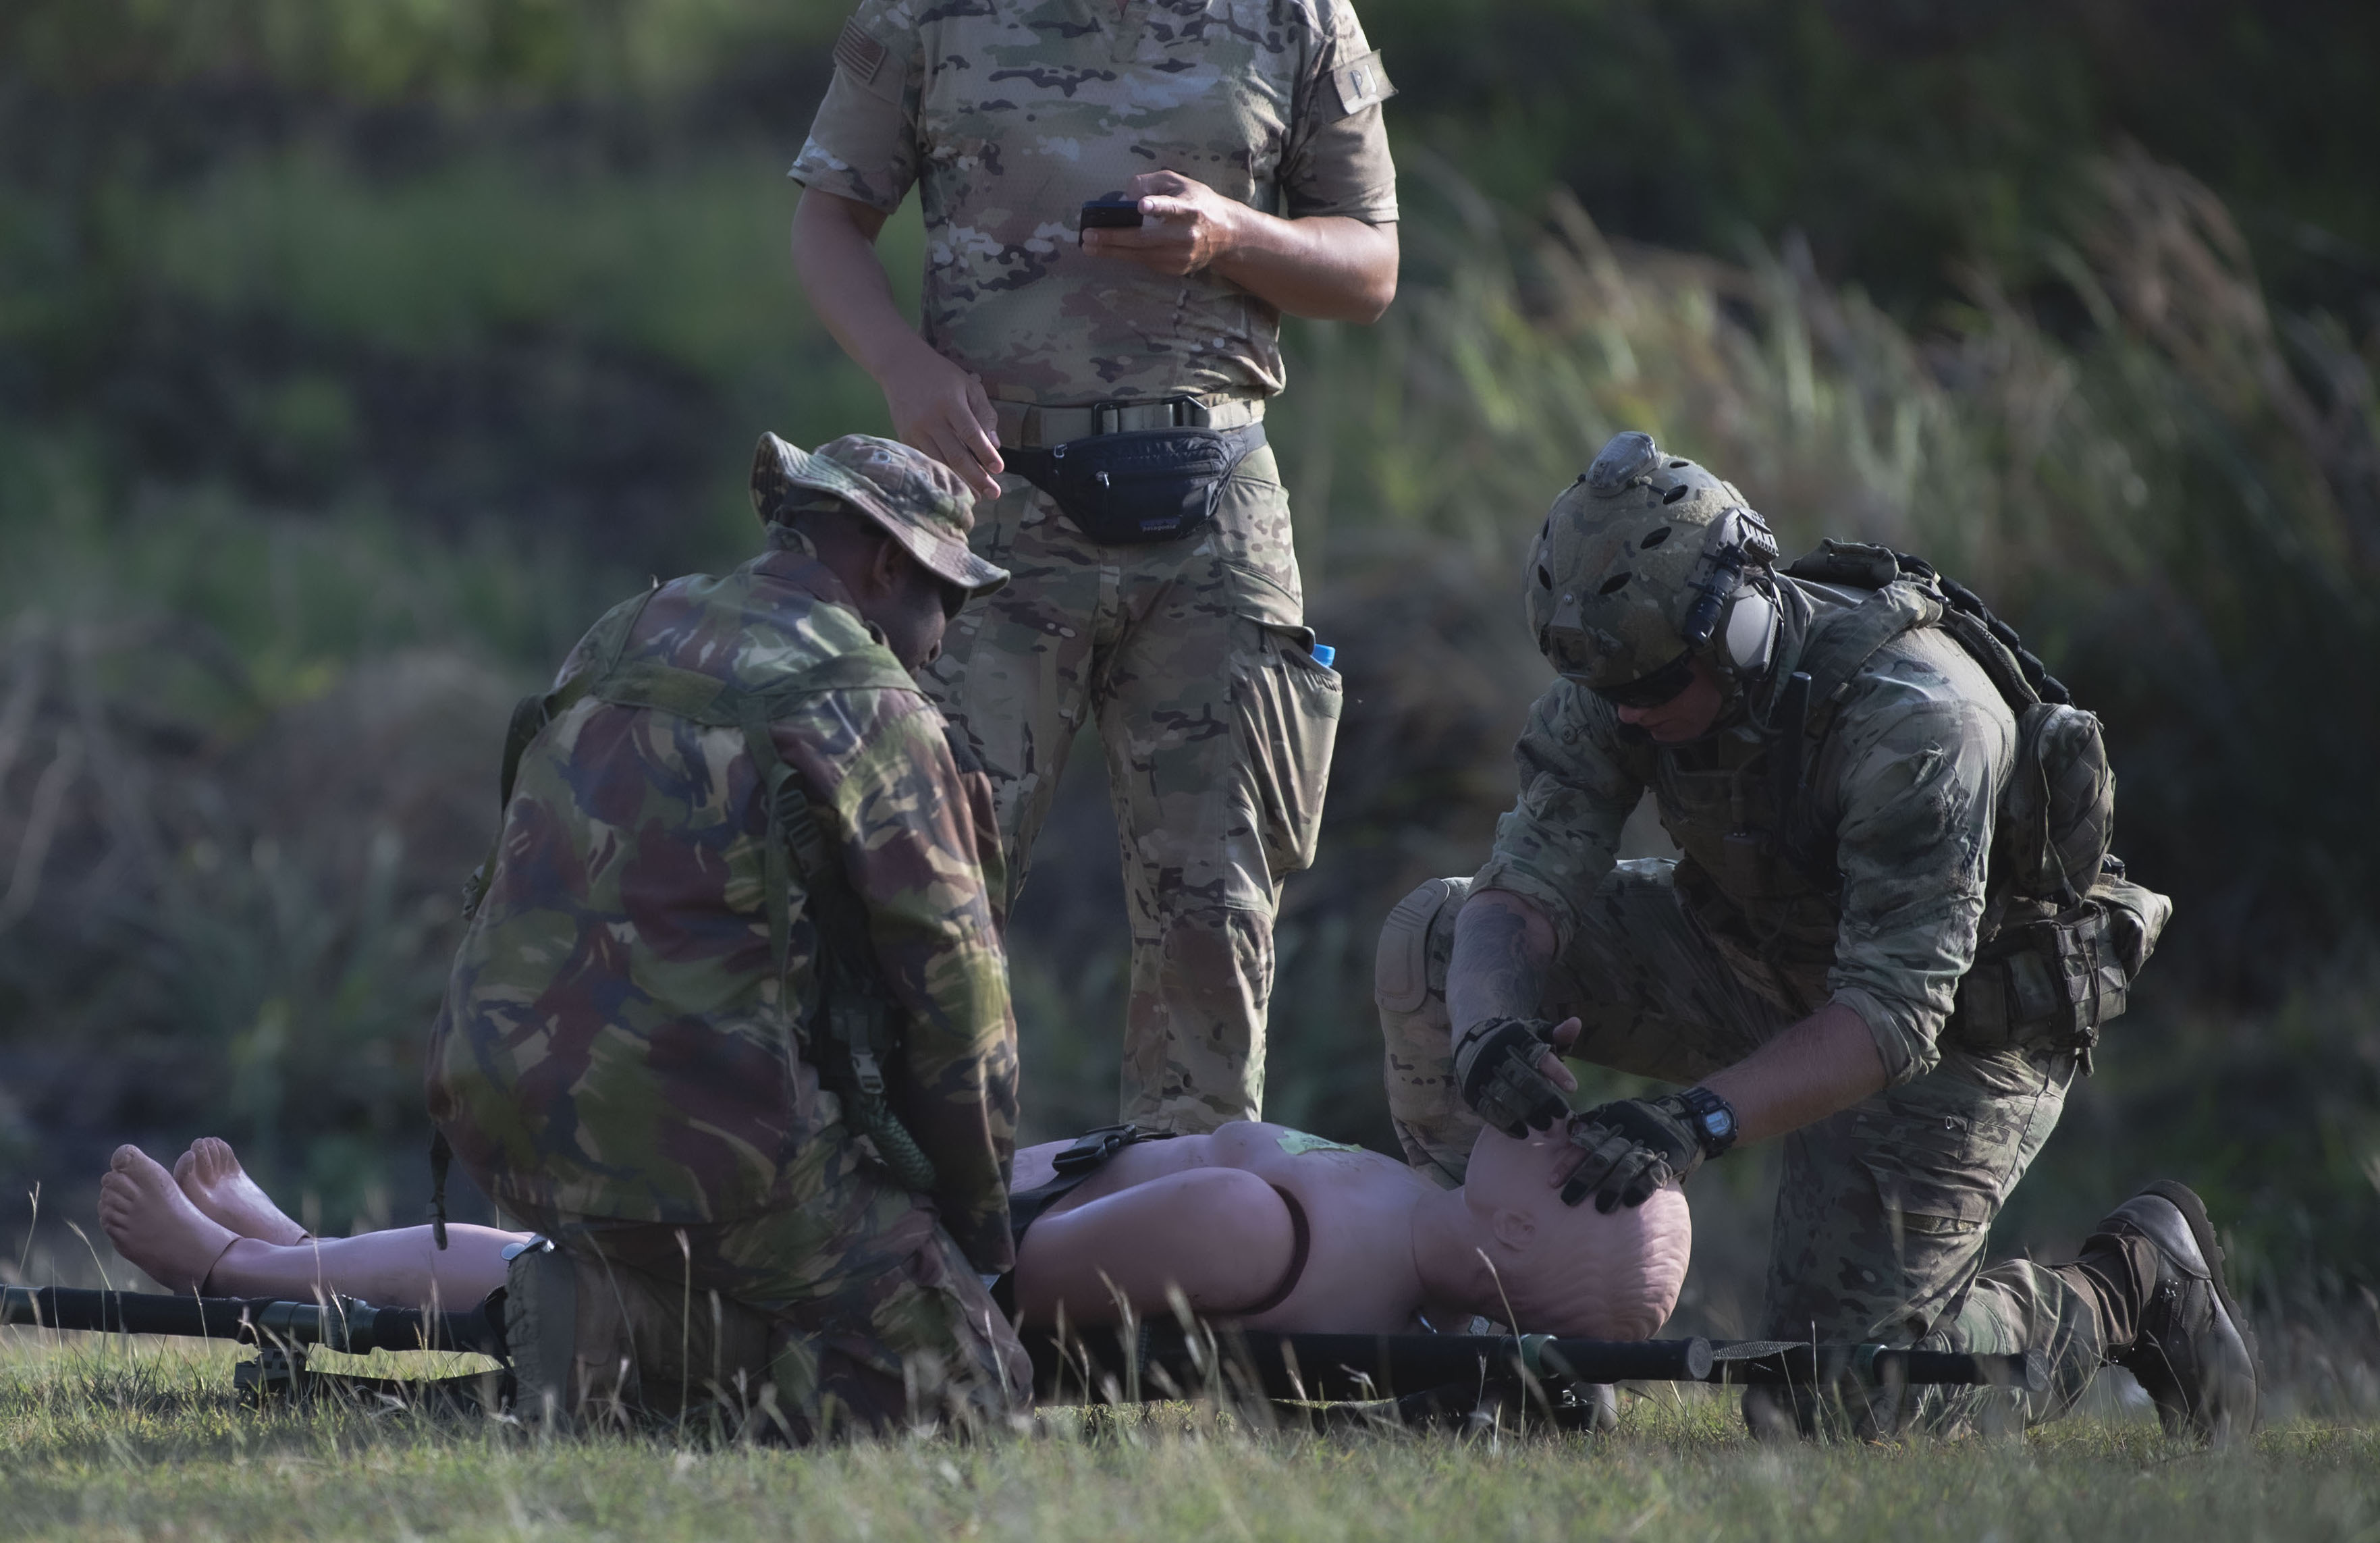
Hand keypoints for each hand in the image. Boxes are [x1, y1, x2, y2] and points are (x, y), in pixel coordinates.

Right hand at [878, 345, 1003, 503]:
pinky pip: (926, 461)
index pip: (971, 434)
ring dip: (960, 482)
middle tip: (994, 494)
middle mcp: (931, 419)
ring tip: (978, 497)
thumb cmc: (941, 376)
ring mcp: (915, 431)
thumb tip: (995, 444)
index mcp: (950, 404)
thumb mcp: (968, 385)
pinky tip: (954, 486)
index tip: (999, 470)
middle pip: (956, 455)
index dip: (985, 453)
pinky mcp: (905, 438)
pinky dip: (941, 474)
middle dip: (977, 477)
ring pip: (940, 463)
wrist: (900, 367)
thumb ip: (984, 413)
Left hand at [1079, 170, 1245, 276]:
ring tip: (1089, 246)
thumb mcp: (1180, 182)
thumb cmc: (1198, 202)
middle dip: (1115, 237)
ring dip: (1112, 251)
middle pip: (1147, 238)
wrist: (1226, 234)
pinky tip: (1109, 250)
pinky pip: (1146, 262)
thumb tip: (1126, 196)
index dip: (1158, 206)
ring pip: (1141, 255)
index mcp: (1191, 208)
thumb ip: (1152, 182)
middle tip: (1089, 235)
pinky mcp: (1177, 269)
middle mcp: (1187, 235)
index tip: (1142, 206)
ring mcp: (1182, 256)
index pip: (1174, 207)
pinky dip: (1126, 255)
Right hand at [1452, 1015, 1580, 1137]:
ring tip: (1545, 1126)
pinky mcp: (1472, 1090)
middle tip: (1562, 1114)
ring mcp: (1482, 1073)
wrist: (1471, 1038)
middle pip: (1523, 1079)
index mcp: (1516, 1038)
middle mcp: (1497, 1054)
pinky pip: (1488, 1109)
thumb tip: (1577, 1023)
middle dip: (1544, 1099)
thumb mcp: (1535, 1032)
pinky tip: (1521, 1132)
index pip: (1538, 1055)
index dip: (1556, 1072)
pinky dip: (1506, 1123)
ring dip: (1527, 1114)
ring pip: (1506, 1097)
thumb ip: (1557, 1034)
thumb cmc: (1514, 1040)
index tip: (1573, 1088)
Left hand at [1554, 1095, 1706, 1211]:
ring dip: (1612, 1187)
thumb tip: (1567, 1132)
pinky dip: (1643, 1186)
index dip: (1569, 1162)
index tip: (1553, 1182)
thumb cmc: (1643, 1122)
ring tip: (1600, 1207)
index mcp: (1615, 1120)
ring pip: (1627, 1165)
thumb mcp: (1619, 1115)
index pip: (1586, 1141)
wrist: (1688, 1119)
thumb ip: (1595, 1124)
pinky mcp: (1671, 1158)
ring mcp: (1651, 1144)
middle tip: (1568, 1200)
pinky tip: (1631, 1201)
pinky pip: (1655, 1173)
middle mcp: (1631, 1131)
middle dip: (1584, 1178)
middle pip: (1603, 1155)